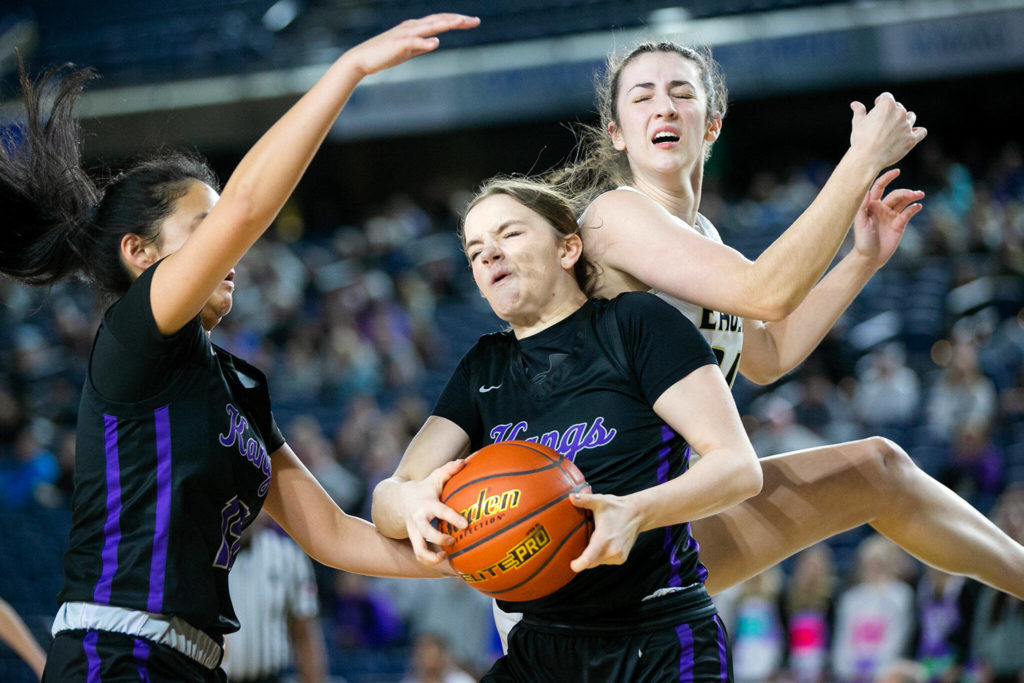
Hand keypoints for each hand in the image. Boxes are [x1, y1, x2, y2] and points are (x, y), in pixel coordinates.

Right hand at [344, 14, 479, 76]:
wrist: (362, 59)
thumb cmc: (385, 55)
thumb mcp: (408, 50)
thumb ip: (422, 46)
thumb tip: (436, 43)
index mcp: (416, 27)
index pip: (440, 20)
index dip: (457, 20)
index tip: (473, 21)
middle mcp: (412, 27)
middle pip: (439, 20)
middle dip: (458, 19)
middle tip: (475, 20)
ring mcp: (405, 34)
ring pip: (429, 26)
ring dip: (446, 23)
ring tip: (461, 22)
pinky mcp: (398, 45)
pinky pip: (414, 42)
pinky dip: (425, 42)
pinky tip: (436, 43)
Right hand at [400, 459, 467, 565]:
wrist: (398, 500)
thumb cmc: (424, 488)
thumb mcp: (435, 477)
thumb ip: (449, 470)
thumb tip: (464, 462)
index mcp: (426, 504)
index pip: (440, 511)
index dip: (452, 518)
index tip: (465, 524)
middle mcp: (418, 519)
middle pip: (426, 533)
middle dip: (441, 539)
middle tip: (454, 540)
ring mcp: (414, 531)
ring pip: (419, 550)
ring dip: (432, 557)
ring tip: (445, 555)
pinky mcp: (413, 540)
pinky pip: (419, 555)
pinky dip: (430, 561)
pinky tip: (443, 557)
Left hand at [568, 491, 641, 571]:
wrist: (638, 514)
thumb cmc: (617, 507)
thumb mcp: (600, 501)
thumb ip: (585, 500)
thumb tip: (570, 497)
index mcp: (604, 539)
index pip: (588, 559)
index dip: (577, 565)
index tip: (570, 563)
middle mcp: (612, 551)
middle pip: (589, 563)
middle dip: (581, 559)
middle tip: (575, 547)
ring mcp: (618, 557)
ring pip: (597, 563)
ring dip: (591, 557)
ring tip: (591, 541)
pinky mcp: (621, 559)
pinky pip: (605, 561)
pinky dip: (600, 556)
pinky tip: (600, 544)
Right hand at [849, 92, 926, 169]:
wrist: (868, 158)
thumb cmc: (861, 139)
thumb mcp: (858, 123)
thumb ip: (859, 111)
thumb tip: (855, 104)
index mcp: (886, 105)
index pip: (886, 96)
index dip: (880, 101)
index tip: (876, 106)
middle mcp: (900, 113)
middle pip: (899, 107)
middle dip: (891, 112)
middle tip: (883, 122)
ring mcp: (907, 126)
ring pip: (911, 117)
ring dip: (906, 119)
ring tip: (897, 127)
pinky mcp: (911, 139)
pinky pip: (921, 132)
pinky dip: (918, 131)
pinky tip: (913, 133)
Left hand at [851, 168, 924, 268]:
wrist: (870, 257)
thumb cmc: (862, 240)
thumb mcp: (860, 223)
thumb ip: (862, 207)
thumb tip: (867, 190)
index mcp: (871, 205)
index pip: (879, 187)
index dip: (887, 178)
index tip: (897, 171)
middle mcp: (882, 208)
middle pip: (895, 194)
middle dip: (905, 192)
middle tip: (913, 193)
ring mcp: (891, 215)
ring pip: (904, 201)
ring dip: (912, 196)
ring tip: (920, 194)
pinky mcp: (899, 224)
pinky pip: (908, 213)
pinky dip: (913, 208)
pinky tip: (918, 206)